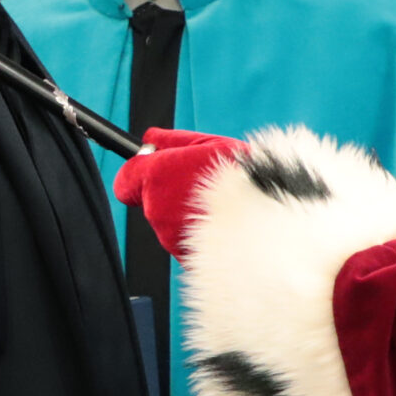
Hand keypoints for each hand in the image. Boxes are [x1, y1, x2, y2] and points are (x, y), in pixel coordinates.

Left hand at [111, 128, 245, 260]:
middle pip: (150, 201)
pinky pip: (185, 241)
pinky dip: (198, 234)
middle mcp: (156, 209)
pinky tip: (222, 225)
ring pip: (167, 223)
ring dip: (185, 213)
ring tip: (220, 204)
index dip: (139, 175)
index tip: (155, 170)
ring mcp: (168, 237)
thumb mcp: (211, 144)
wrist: (269, 225)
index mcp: (156, 177)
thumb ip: (173, 140)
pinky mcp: (183, 257)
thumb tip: (150, 138)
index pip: (126, 181)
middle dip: (169, 193)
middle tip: (202, 185)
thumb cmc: (245, 178)